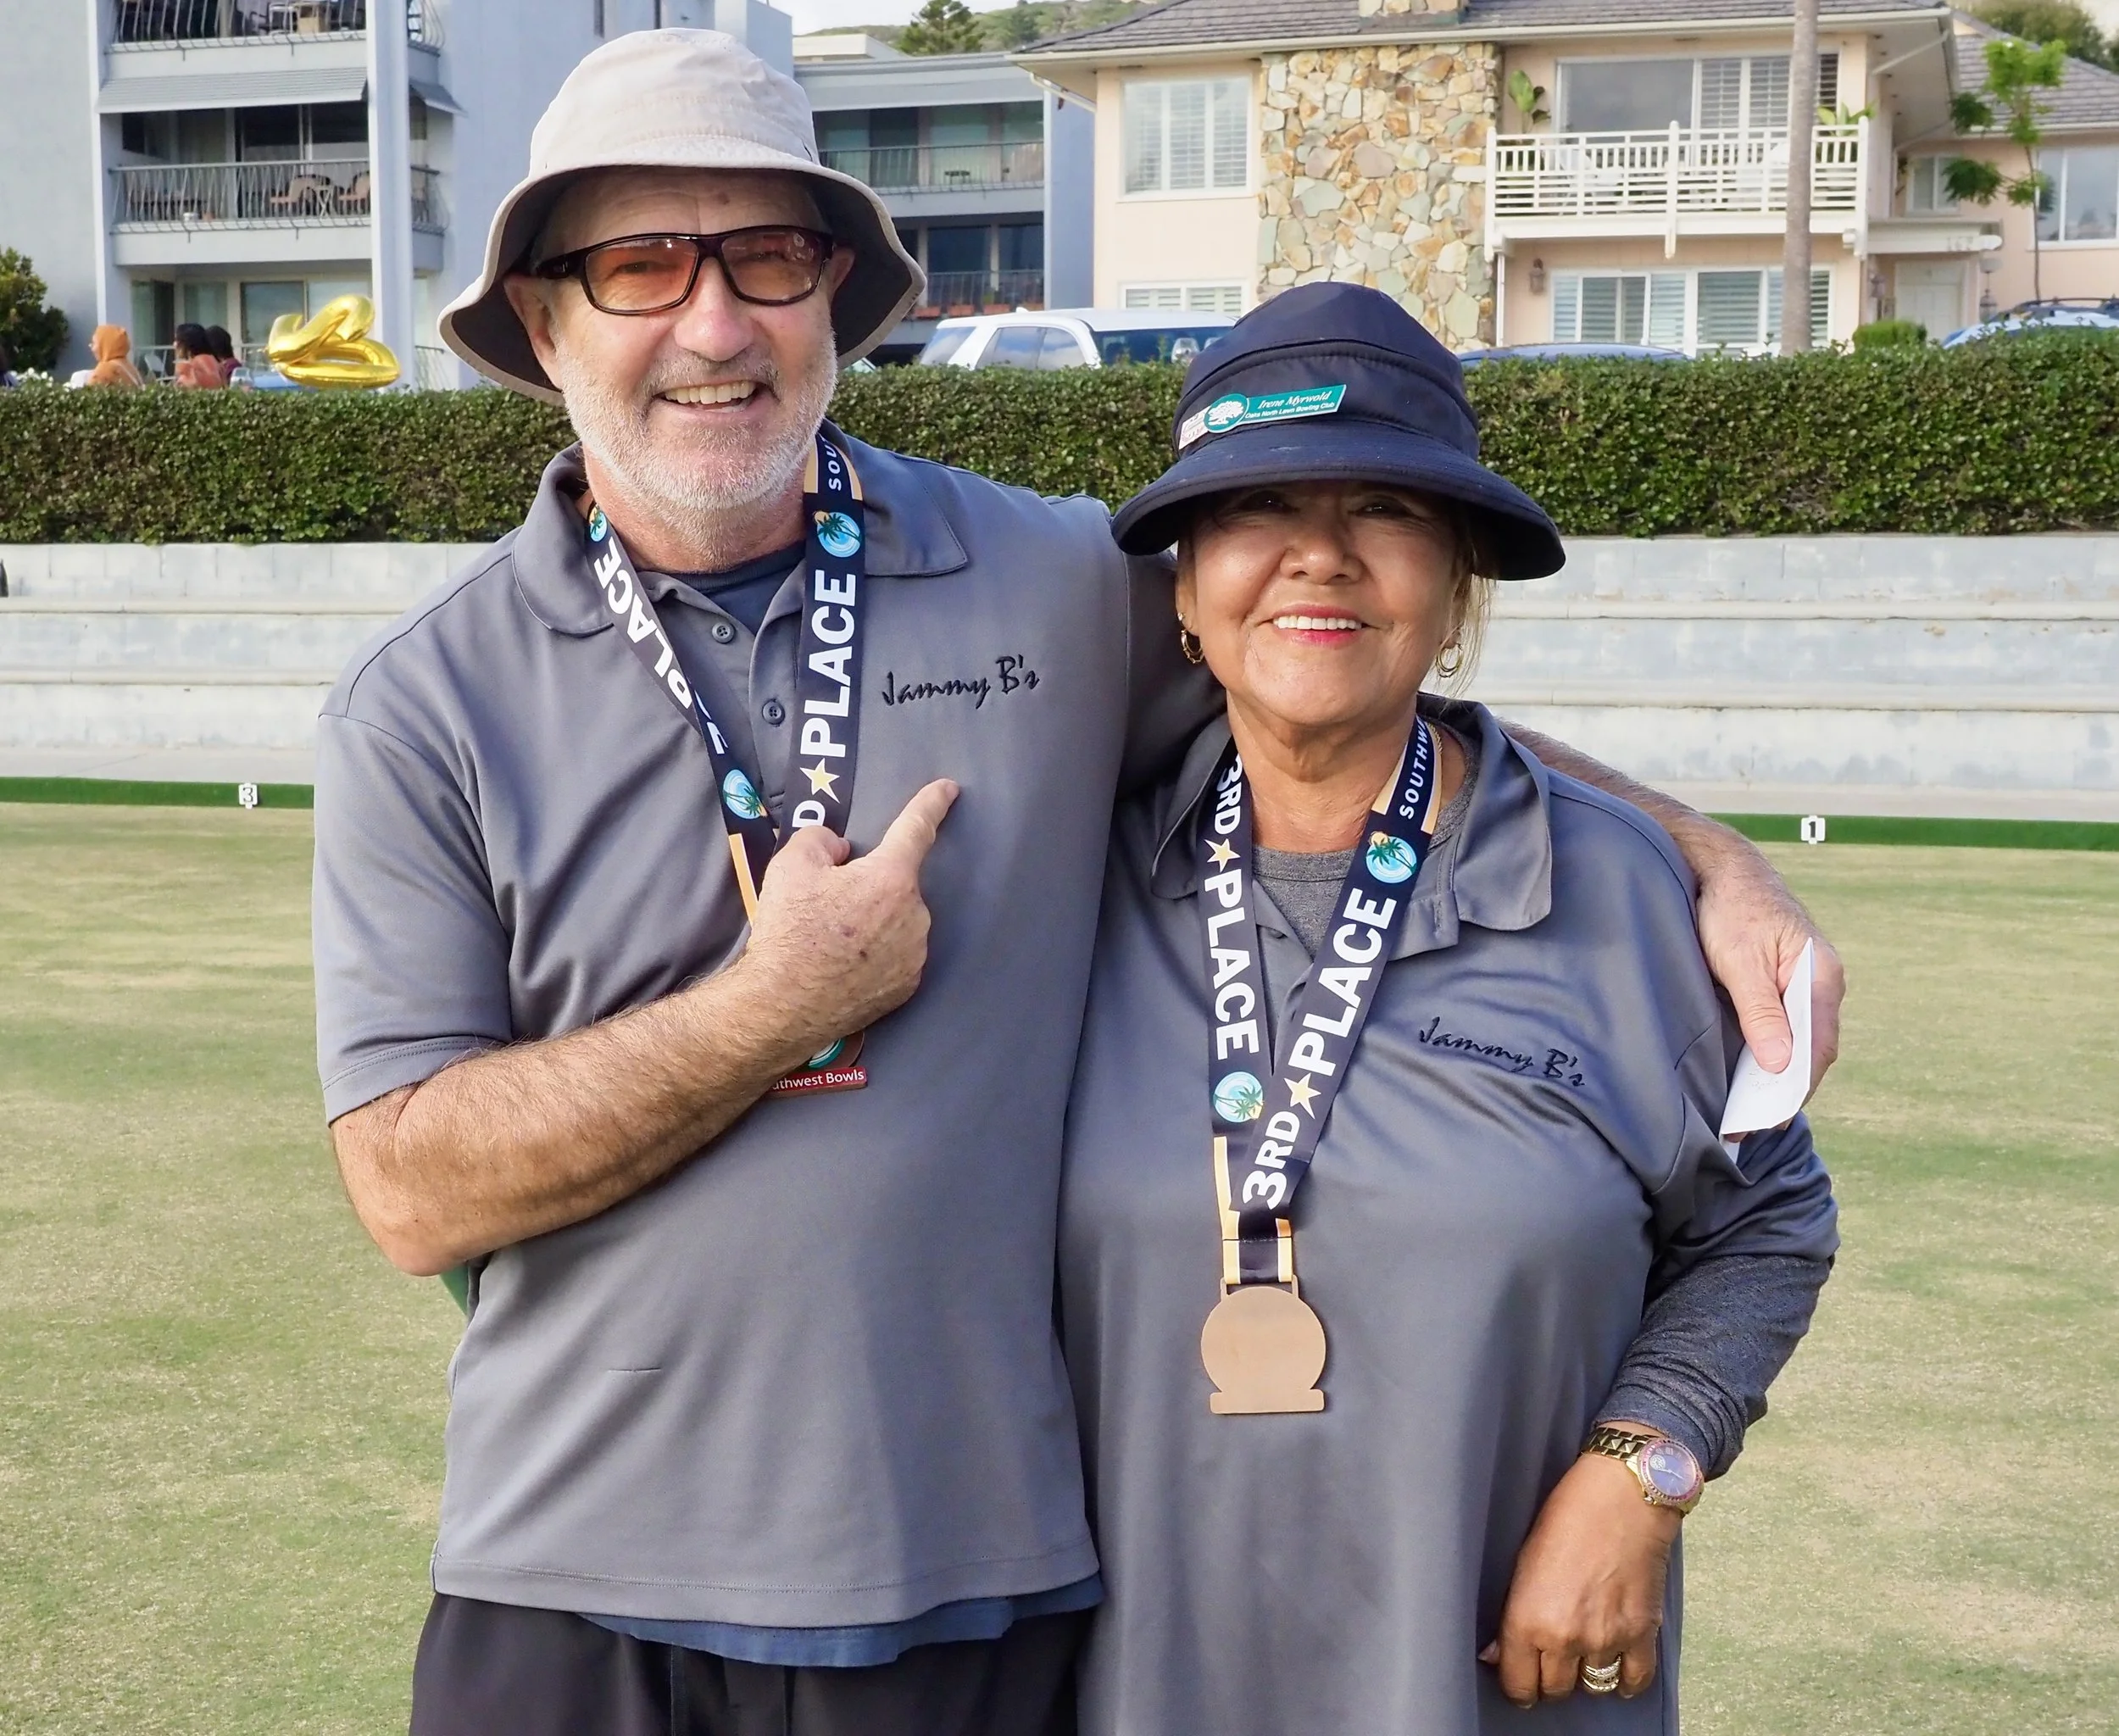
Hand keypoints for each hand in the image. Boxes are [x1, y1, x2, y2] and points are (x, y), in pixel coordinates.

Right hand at [736, 779, 959, 1062]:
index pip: (916, 829)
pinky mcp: (908, 987)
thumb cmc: (789, 931)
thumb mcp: (791, 866)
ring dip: (875, 921)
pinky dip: (877, 953)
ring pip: (898, 921)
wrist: (783, 1005)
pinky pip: (897, 954)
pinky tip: (845, 965)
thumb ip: (821, 840)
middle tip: (828, 907)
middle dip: (869, 887)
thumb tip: (839, 852)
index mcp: (891, 878)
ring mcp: (915, 954)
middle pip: (895, 884)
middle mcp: (915, 915)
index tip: (948, 789)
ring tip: (831, 942)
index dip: (932, 804)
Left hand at [1479, 1451, 1680, 1707]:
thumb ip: (1510, 1615)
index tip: (1519, 1678)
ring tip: (1580, 1654)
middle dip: (1548, 1678)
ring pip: (1591, 1688)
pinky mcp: (1642, 1633)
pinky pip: (1633, 1682)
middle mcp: (1566, 1637)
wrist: (1623, 1493)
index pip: (1517, 1683)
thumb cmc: (1566, 1514)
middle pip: (1554, 1690)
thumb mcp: (1522, 1560)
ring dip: (1584, 1675)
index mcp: (1527, 1618)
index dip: (1516, 1684)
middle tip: (1548, 1659)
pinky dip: (1623, 1679)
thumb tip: (1495, 1654)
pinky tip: (1614, 1665)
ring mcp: (1607, 1639)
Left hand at [1692, 830, 1843, 1101]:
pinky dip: (1771, 1051)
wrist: (1723, 869)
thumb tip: (1779, 1064)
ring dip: (1777, 1073)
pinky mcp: (1784, 981)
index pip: (1819, 1047)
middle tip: (1753, 1124)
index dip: (1797, 1087)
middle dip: (1786, 1088)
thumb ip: (1761, 1013)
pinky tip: (1748, 1073)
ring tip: (1748, 1110)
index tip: (1771, 1119)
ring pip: (1799, 1039)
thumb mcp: (1740, 963)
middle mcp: (1821, 982)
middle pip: (1813, 1048)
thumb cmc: (1731, 909)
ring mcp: (1805, 982)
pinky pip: (1786, 1025)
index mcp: (1821, 976)